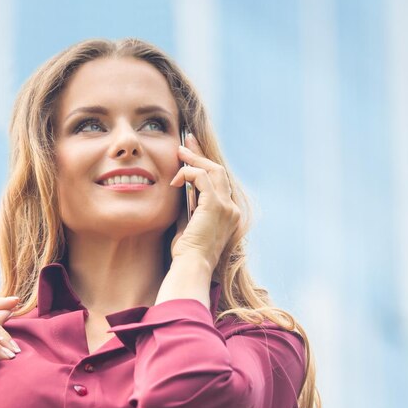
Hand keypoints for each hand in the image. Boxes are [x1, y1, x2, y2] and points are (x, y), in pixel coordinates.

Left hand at [168, 134, 240, 269]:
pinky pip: (202, 179)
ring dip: (194, 160)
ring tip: (179, 152)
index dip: (205, 166)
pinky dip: (188, 174)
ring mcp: (227, 207)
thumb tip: (181, 188)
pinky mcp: (216, 206)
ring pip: (213, 171)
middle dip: (201, 155)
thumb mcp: (190, 224)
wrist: (192, 266)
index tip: (191, 154)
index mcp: (229, 214)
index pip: (220, 183)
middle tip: (186, 142)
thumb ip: (191, 206)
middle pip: (219, 172)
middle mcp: (232, 209)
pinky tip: (175, 180)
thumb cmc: (187, 252)